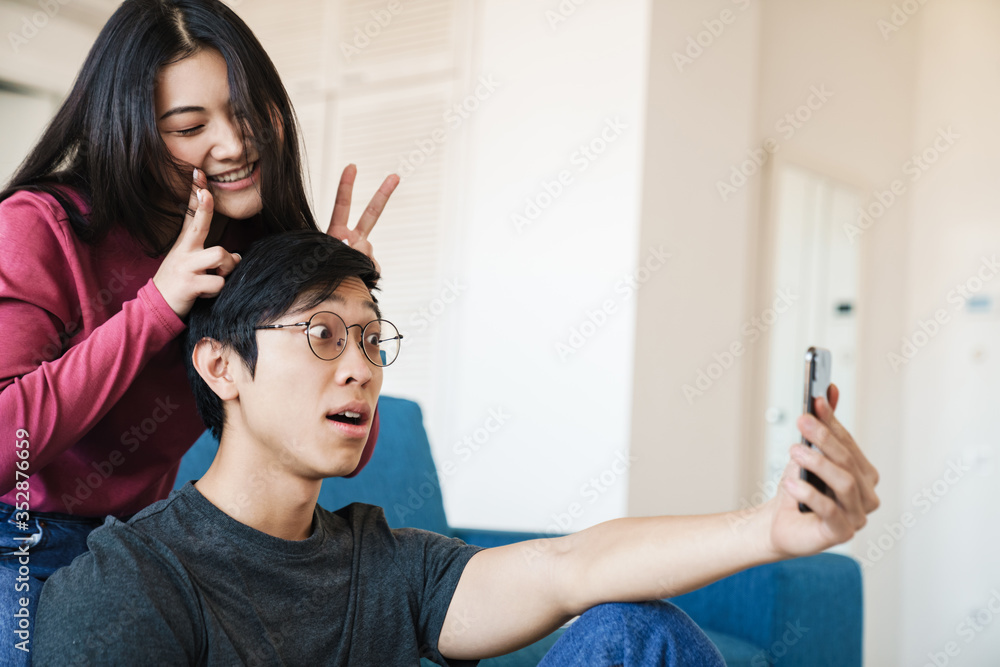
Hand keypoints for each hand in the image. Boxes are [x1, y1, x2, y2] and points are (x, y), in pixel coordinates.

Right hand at [152, 168, 241, 318]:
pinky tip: (204, 293)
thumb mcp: (190, 263)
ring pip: (221, 255)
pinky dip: (217, 290)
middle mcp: (184, 251)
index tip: (198, 173)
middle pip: (200, 224)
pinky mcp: (190, 284)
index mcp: (185, 244)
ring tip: (214, 276)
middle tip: (206, 193)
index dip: (196, 194)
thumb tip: (238, 256)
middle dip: (204, 207)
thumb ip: (214, 257)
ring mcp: (186, 266)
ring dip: (226, 267)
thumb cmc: (180, 282)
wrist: (156, 306)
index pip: (192, 214)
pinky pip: (218, 282)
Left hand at [326, 164, 399, 273]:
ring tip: (345, 266)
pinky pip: (372, 267)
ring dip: (357, 256)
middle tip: (395, 176)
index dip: (346, 185)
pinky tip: (357, 278)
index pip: (342, 205)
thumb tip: (363, 245)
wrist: (326, 300)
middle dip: (383, 194)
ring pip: (368, 248)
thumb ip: (346, 247)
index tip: (352, 166)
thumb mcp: (324, 256)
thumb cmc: (316, 278)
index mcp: (336, 233)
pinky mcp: (371, 269)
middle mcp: (352, 240)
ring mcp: (363, 254)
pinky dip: (365, 272)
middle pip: (371, 215)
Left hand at [761, 383, 880, 558]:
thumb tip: (830, 390)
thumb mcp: (808, 454)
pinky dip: (809, 493)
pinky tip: (791, 482)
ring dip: (818, 463)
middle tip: (803, 421)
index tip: (816, 401)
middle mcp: (866, 496)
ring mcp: (857, 517)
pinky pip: (830, 511)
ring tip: (794, 451)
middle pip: (848, 461)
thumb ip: (823, 425)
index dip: (833, 422)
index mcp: (864, 476)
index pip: (850, 444)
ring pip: (844, 483)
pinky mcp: (841, 534)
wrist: (779, 524)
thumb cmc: (798, 491)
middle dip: (825, 438)